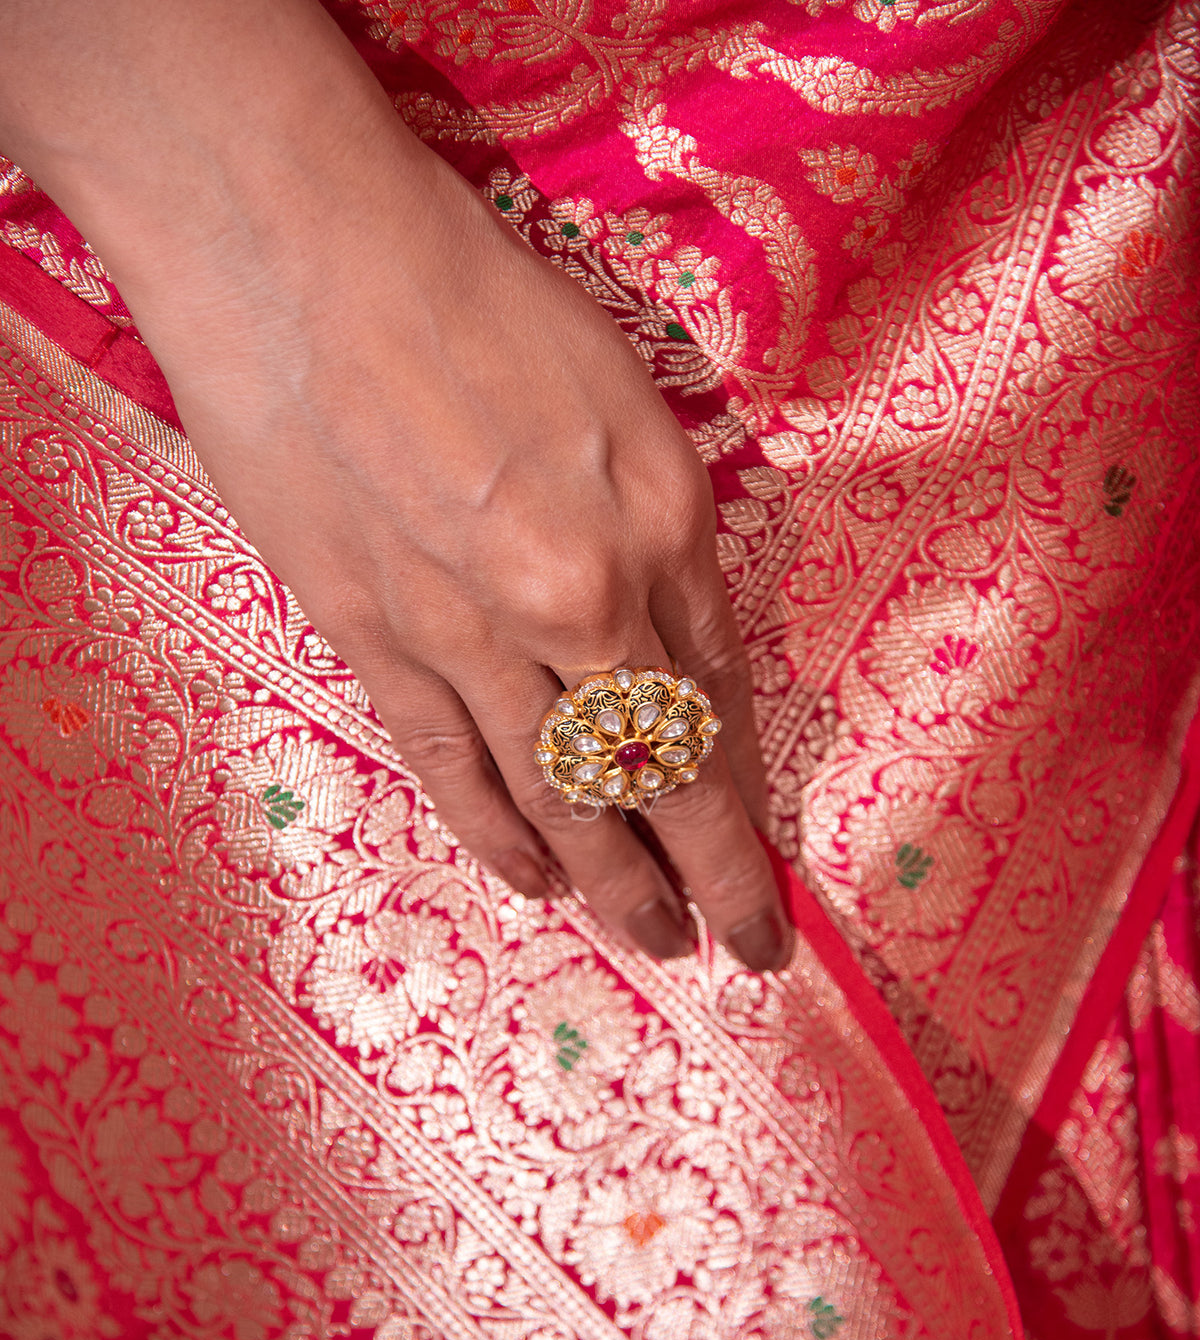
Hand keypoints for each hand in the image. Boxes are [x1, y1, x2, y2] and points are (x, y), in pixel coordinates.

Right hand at [0, 0, 792, 969]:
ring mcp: (476, 635)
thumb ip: (665, 532)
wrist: (305, 262)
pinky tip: (537, 886)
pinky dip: (500, 836)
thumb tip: (676, 645)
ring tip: (658, 943)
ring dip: (618, 882)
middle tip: (749, 950)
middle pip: (665, 772)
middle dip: (716, 876)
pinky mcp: (378, 646)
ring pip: (564, 794)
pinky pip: (456, 769)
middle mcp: (586, 600)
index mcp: (665, 524)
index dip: (749, 790)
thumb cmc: (475, 296)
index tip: (766, 853)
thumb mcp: (623, 397)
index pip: (724, 694)